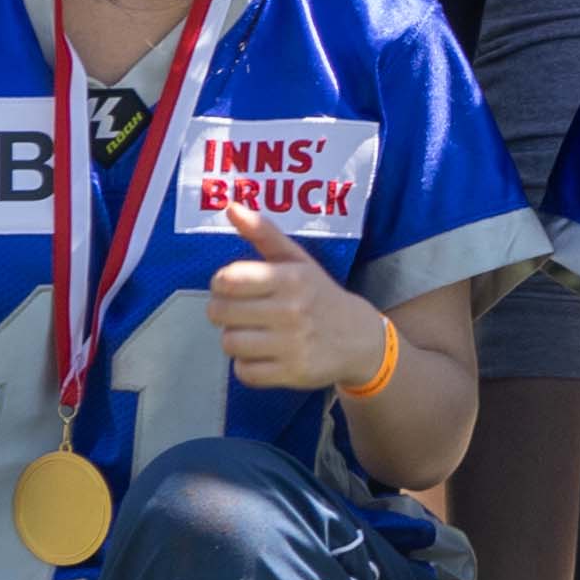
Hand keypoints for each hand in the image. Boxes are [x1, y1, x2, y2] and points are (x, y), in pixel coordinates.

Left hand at [204, 209, 396, 395]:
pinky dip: (247, 365)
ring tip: (253, 332)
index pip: (228, 280)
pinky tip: (264, 354)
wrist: (359, 338)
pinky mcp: (292, 373)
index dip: (221, 283)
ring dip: (235, 339)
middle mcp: (292, 311)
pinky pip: (244, 372)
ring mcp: (292, 344)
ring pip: (230, 343)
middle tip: (239, 311)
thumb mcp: (298, 260)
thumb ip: (263, 232)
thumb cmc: (318, 294)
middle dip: (223, 312)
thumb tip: (230, 206)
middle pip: (220, 313)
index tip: (232, 286)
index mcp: (290, 278)